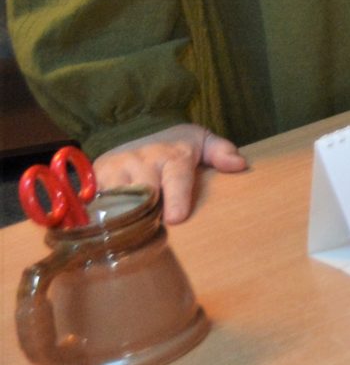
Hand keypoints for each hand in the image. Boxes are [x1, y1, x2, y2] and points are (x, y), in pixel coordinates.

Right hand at [94, 124, 245, 224]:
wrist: (137, 130)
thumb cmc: (175, 145)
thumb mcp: (202, 141)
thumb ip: (221, 152)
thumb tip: (240, 165)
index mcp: (172, 154)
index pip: (176, 177)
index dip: (176, 197)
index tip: (177, 218)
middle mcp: (142, 160)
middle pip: (145, 192)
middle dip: (149, 212)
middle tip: (153, 231)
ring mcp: (116, 168)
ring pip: (118, 198)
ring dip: (124, 216)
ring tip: (129, 235)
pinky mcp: (96, 176)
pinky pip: (95, 200)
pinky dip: (99, 214)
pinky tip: (105, 229)